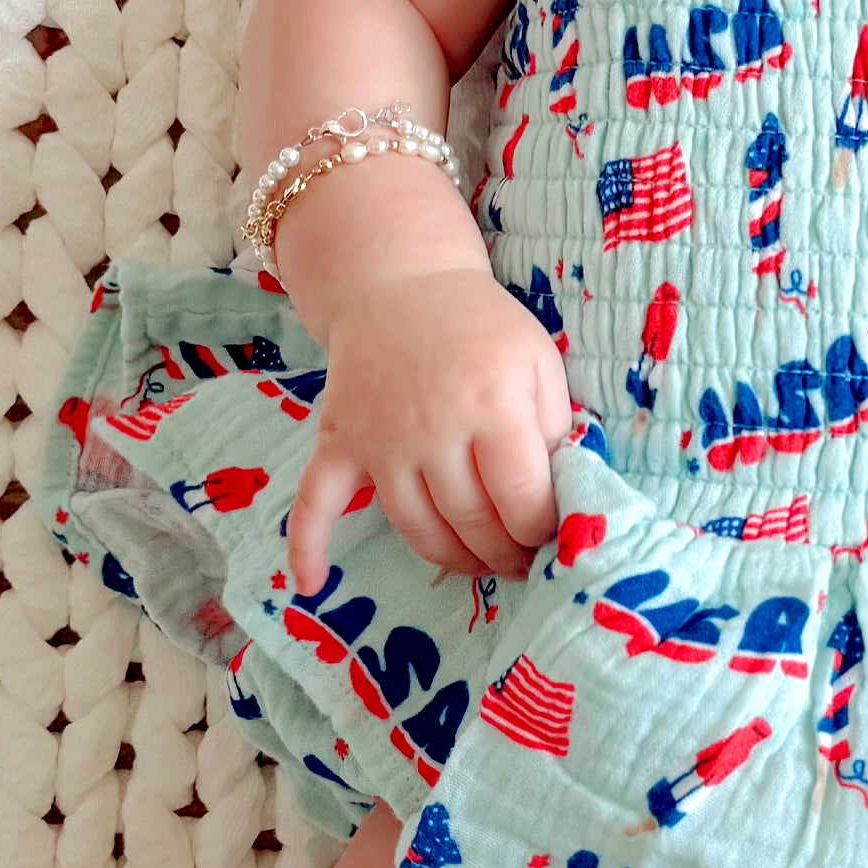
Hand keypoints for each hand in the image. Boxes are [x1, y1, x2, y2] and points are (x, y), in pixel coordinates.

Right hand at [285, 267, 573, 596]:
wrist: (400, 283)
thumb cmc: (481, 327)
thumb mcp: (539, 362)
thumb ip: (553, 428)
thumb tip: (560, 495)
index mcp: (491, 406)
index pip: (521, 498)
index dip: (541, 529)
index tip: (551, 535)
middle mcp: (432, 430)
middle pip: (471, 521)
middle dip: (504, 552)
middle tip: (522, 560)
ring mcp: (379, 441)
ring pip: (416, 528)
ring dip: (452, 559)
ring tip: (480, 564)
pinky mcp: (341, 443)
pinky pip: (316, 501)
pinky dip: (308, 546)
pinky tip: (311, 584)